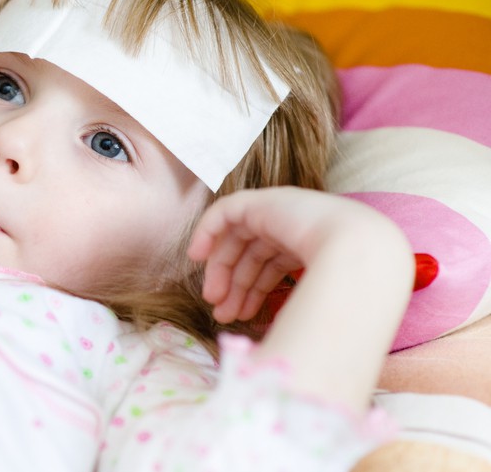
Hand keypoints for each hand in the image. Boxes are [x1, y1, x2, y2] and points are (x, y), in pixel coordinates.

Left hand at [187, 187, 407, 323]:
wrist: (363, 257)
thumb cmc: (350, 290)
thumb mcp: (320, 305)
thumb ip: (302, 317)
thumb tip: (279, 356)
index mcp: (311, 244)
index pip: (271, 264)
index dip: (251, 289)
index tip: (238, 315)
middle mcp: (295, 225)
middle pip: (253, 253)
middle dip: (235, 284)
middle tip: (221, 312)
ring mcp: (279, 211)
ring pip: (238, 238)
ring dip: (222, 269)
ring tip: (214, 301)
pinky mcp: (262, 202)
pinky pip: (224, 212)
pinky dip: (207, 230)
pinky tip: (196, 256)